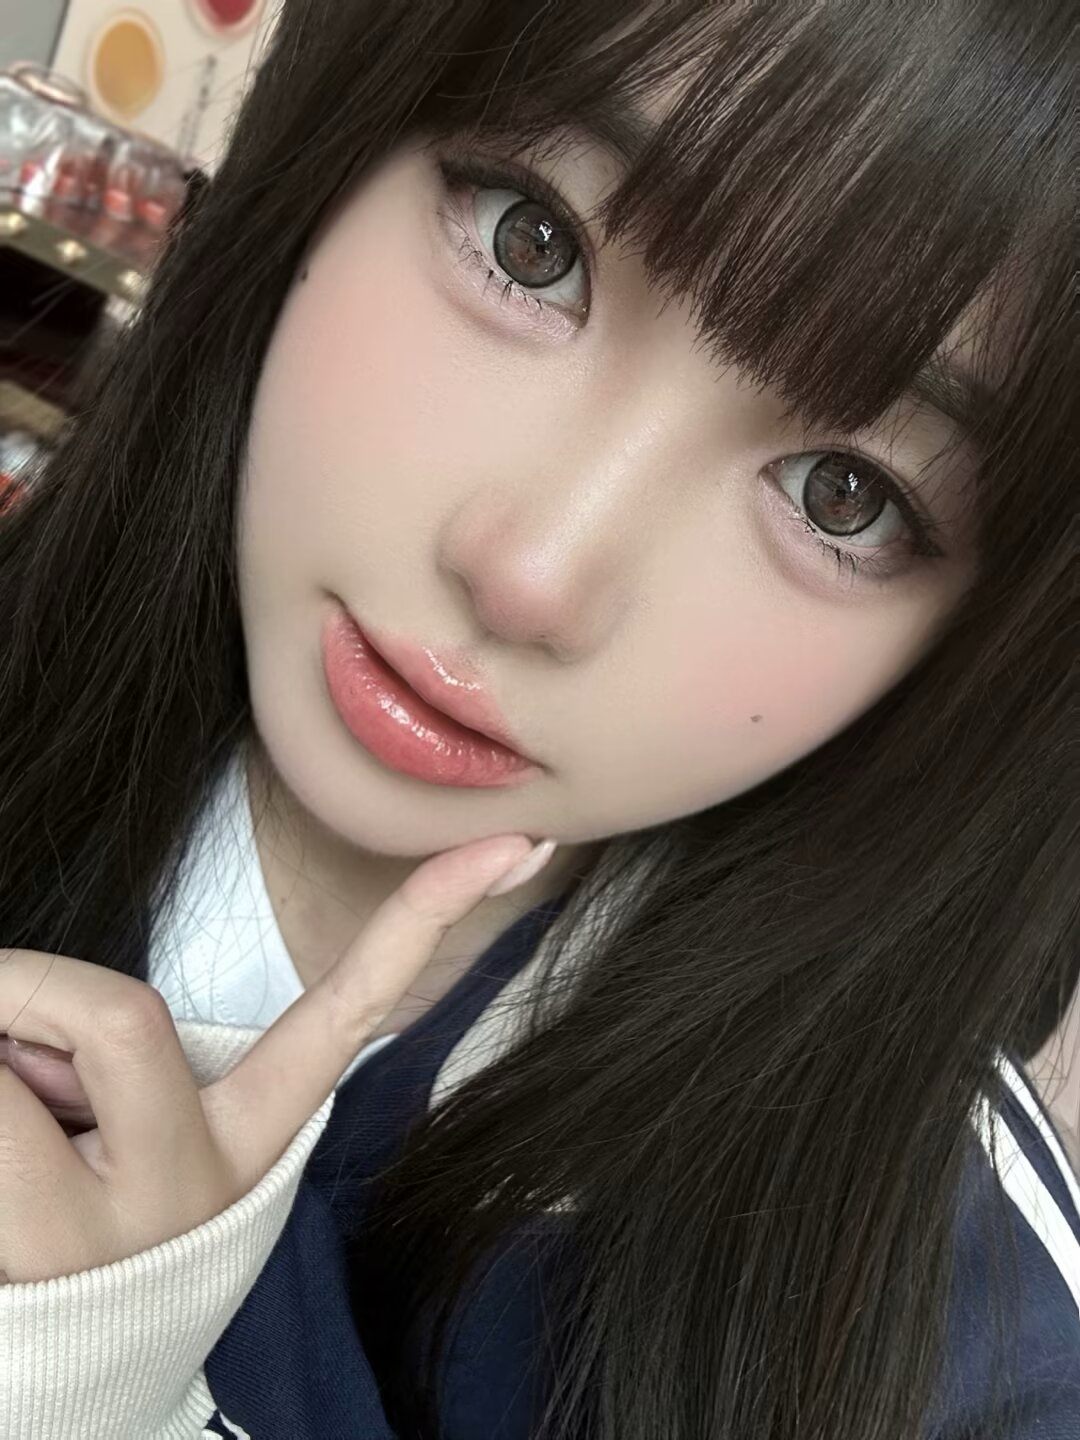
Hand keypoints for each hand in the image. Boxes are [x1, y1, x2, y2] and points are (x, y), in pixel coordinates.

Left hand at [0, 832, 553, 1284]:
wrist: (55, 1385)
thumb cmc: (89, 1225)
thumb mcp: (132, 1129)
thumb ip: (108, 1047)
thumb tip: (21, 992)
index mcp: (247, 1141)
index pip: (351, 1010)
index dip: (427, 919)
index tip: (511, 845)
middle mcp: (195, 1185)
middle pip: (119, 1016)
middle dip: (22, 988)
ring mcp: (109, 1233)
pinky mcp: (24, 1256)